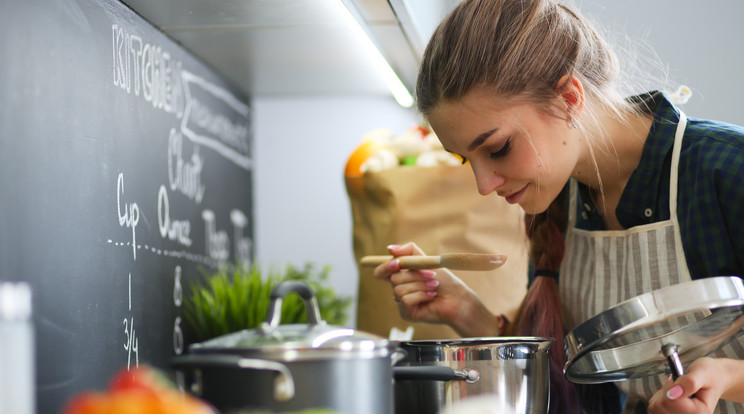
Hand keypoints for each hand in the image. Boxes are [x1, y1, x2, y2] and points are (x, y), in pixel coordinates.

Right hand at [372, 242, 500, 336]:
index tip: (397, 263)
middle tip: (431, 275)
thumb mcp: (426, 260)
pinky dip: (421, 295)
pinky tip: (431, 296)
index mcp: (401, 276)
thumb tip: (389, 248)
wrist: (458, 298)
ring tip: (434, 286)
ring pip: (399, 289)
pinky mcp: (407, 313)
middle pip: (393, 278)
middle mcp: (398, 289)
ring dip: (420, 285)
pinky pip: (405, 300)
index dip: (385, 266)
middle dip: (414, 274)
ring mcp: (402, 303)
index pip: (381, 272)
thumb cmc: (444, 281)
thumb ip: (409, 251)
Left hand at [648, 357, 743, 412]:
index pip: (669, 402)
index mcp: (700, 412)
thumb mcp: (702, 373)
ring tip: (677, 388)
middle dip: (665, 391)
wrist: (715, 378)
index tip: (681, 380)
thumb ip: (689, 382)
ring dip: (662, 394)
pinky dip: (660, 398)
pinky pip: (655, 407)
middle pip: (659, 407)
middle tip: (679, 384)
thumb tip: (672, 393)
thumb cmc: (710, 375)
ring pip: (655, 408)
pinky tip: (673, 393)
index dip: (670, 387)